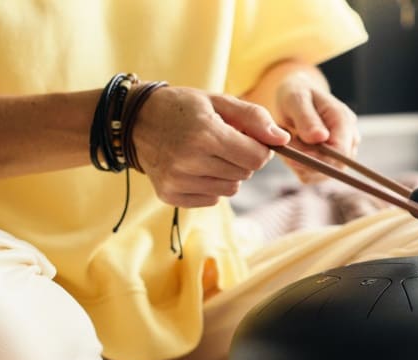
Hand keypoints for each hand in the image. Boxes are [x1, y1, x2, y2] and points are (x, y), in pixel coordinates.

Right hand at [130, 87, 289, 207]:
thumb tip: (283, 140)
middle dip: (242, 159)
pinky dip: (210, 186)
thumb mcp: (218, 101)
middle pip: (245, 174)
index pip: (256, 158)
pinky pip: (212, 200)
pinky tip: (194, 168)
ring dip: (227, 174)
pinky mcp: (170, 195)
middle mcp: (190, 160)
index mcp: (205, 134)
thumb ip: (254, 118)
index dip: (260, 149)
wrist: (135, 121)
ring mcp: (178, 181)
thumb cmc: (182, 108)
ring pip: (230, 190)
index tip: (249, 139)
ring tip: (208, 155)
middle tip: (223, 143)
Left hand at [273, 71, 359, 182]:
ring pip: (324, 174)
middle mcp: (349, 138)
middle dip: (307, 163)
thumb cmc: (296, 93)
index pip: (341, 152)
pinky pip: (314, 175)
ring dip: (302, 166)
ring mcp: (342, 151)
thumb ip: (307, 118)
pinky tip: (293, 150)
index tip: (292, 153)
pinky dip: (299, 168)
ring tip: (289, 144)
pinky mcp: (330, 161)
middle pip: (335, 167)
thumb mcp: (296, 99)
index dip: (318, 159)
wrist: (297, 97)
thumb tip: (320, 138)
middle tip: (286, 148)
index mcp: (343, 120)